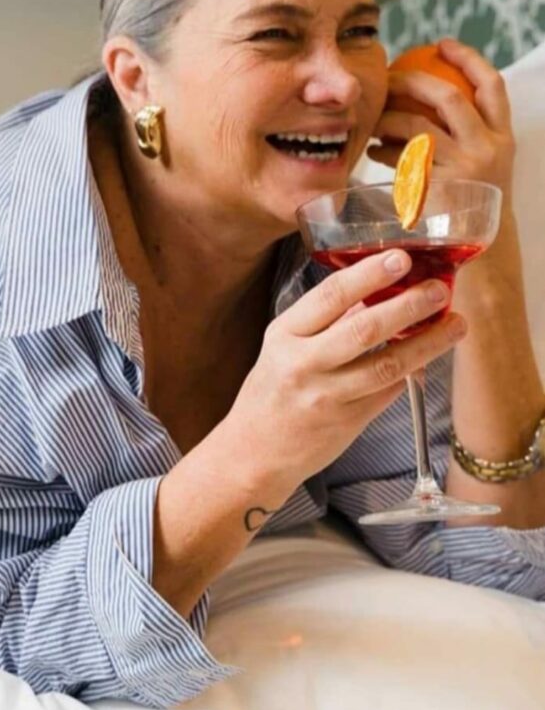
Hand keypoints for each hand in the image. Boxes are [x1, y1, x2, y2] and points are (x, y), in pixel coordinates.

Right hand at [217, 248, 466, 491]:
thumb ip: (326, 321)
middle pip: (364, 330)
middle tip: (438, 290)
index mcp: (285, 335)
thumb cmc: (272, 391)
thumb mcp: (285, 346)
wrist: (256, 451)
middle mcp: (304, 364)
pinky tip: (430, 355)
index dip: (368, 274)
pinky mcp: (348, 422)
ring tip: (455, 324)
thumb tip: (376, 291)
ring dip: (427, 342)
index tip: (400, 258)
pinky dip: (412, 371)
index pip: (330, 296)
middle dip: (408, 306)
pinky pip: (388, 391)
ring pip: (387, 365)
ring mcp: (328, 396)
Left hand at [368, 39, 514, 196]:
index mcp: (504, 137)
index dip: (468, 58)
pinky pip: (402, 159)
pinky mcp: (438, 188)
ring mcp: (463, 169)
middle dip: (412, 81)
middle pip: (447, 97)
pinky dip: (383, 151)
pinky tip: (371, 151)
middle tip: (389, 77)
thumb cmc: (475, 199)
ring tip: (373, 120)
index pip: (492, 85)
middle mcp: (488, 148)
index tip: (441, 44)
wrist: (482, 250)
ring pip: (417, 126)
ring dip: (388, 118)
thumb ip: (469, 132)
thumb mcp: (486, 162)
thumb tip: (429, 94)